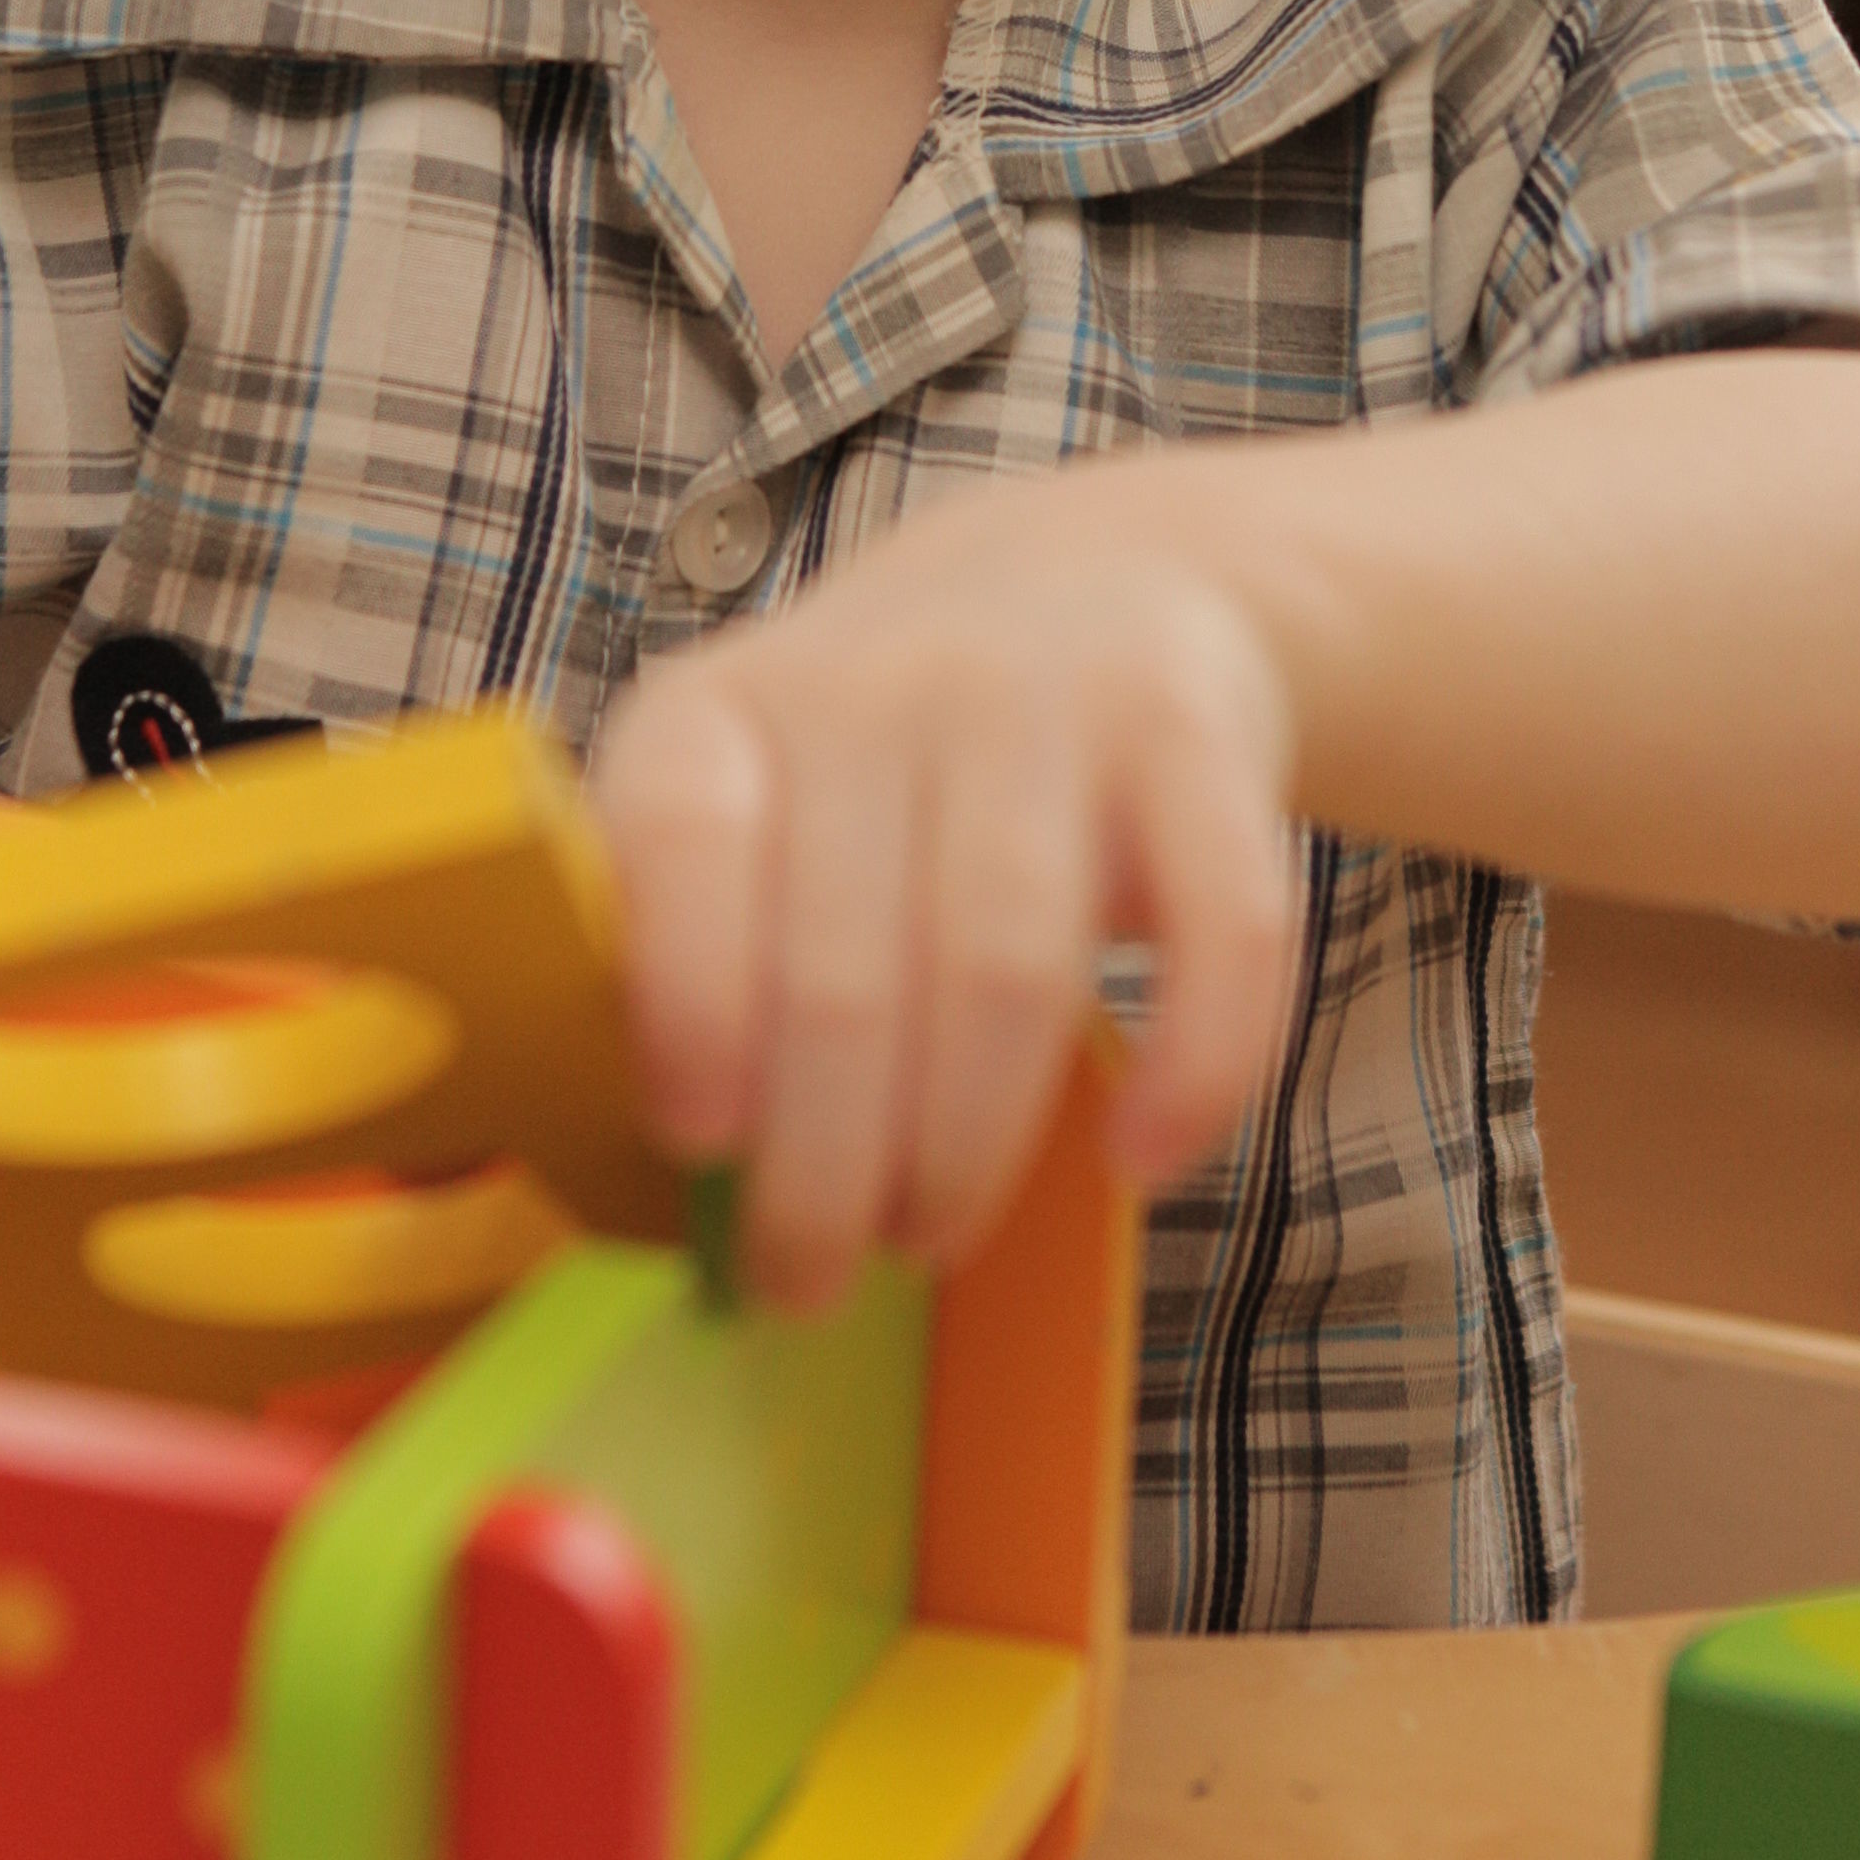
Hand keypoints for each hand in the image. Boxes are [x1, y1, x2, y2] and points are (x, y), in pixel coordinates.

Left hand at [589, 477, 1305, 1307]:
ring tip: (926, 1237)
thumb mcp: (743, 798)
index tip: (698, 1146)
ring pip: (1007, 966)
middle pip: (846, 967)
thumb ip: (685, 940)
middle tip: (806, 1280)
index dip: (686, 1003)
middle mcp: (880, 679)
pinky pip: (1220, 927)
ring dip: (963, 1143)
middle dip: (820, 1166)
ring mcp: (1049, 695)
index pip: (679, 843)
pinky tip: (1143, 1159)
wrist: (1091, 578)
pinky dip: (1192, 1067)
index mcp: (723, 710)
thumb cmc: (875, 763)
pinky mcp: (1197, 735)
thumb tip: (638, 1168)